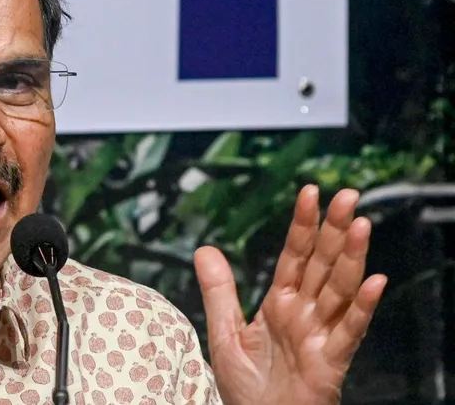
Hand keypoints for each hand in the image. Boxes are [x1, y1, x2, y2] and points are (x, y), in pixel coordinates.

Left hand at [194, 185, 387, 404]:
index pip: (294, 256)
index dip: (303, 225)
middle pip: (322, 265)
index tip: (310, 192)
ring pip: (339, 291)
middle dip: (334, 230)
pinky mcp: (330, 363)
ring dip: (351, 258)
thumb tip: (204, 248)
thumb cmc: (246, 389)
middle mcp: (304, 314)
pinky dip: (362, 308)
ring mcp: (320, 336)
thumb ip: (218, 291)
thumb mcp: (224, 333)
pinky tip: (373, 283)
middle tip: (346, 195)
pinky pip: (348, 333)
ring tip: (360, 226)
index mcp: (280, 304)